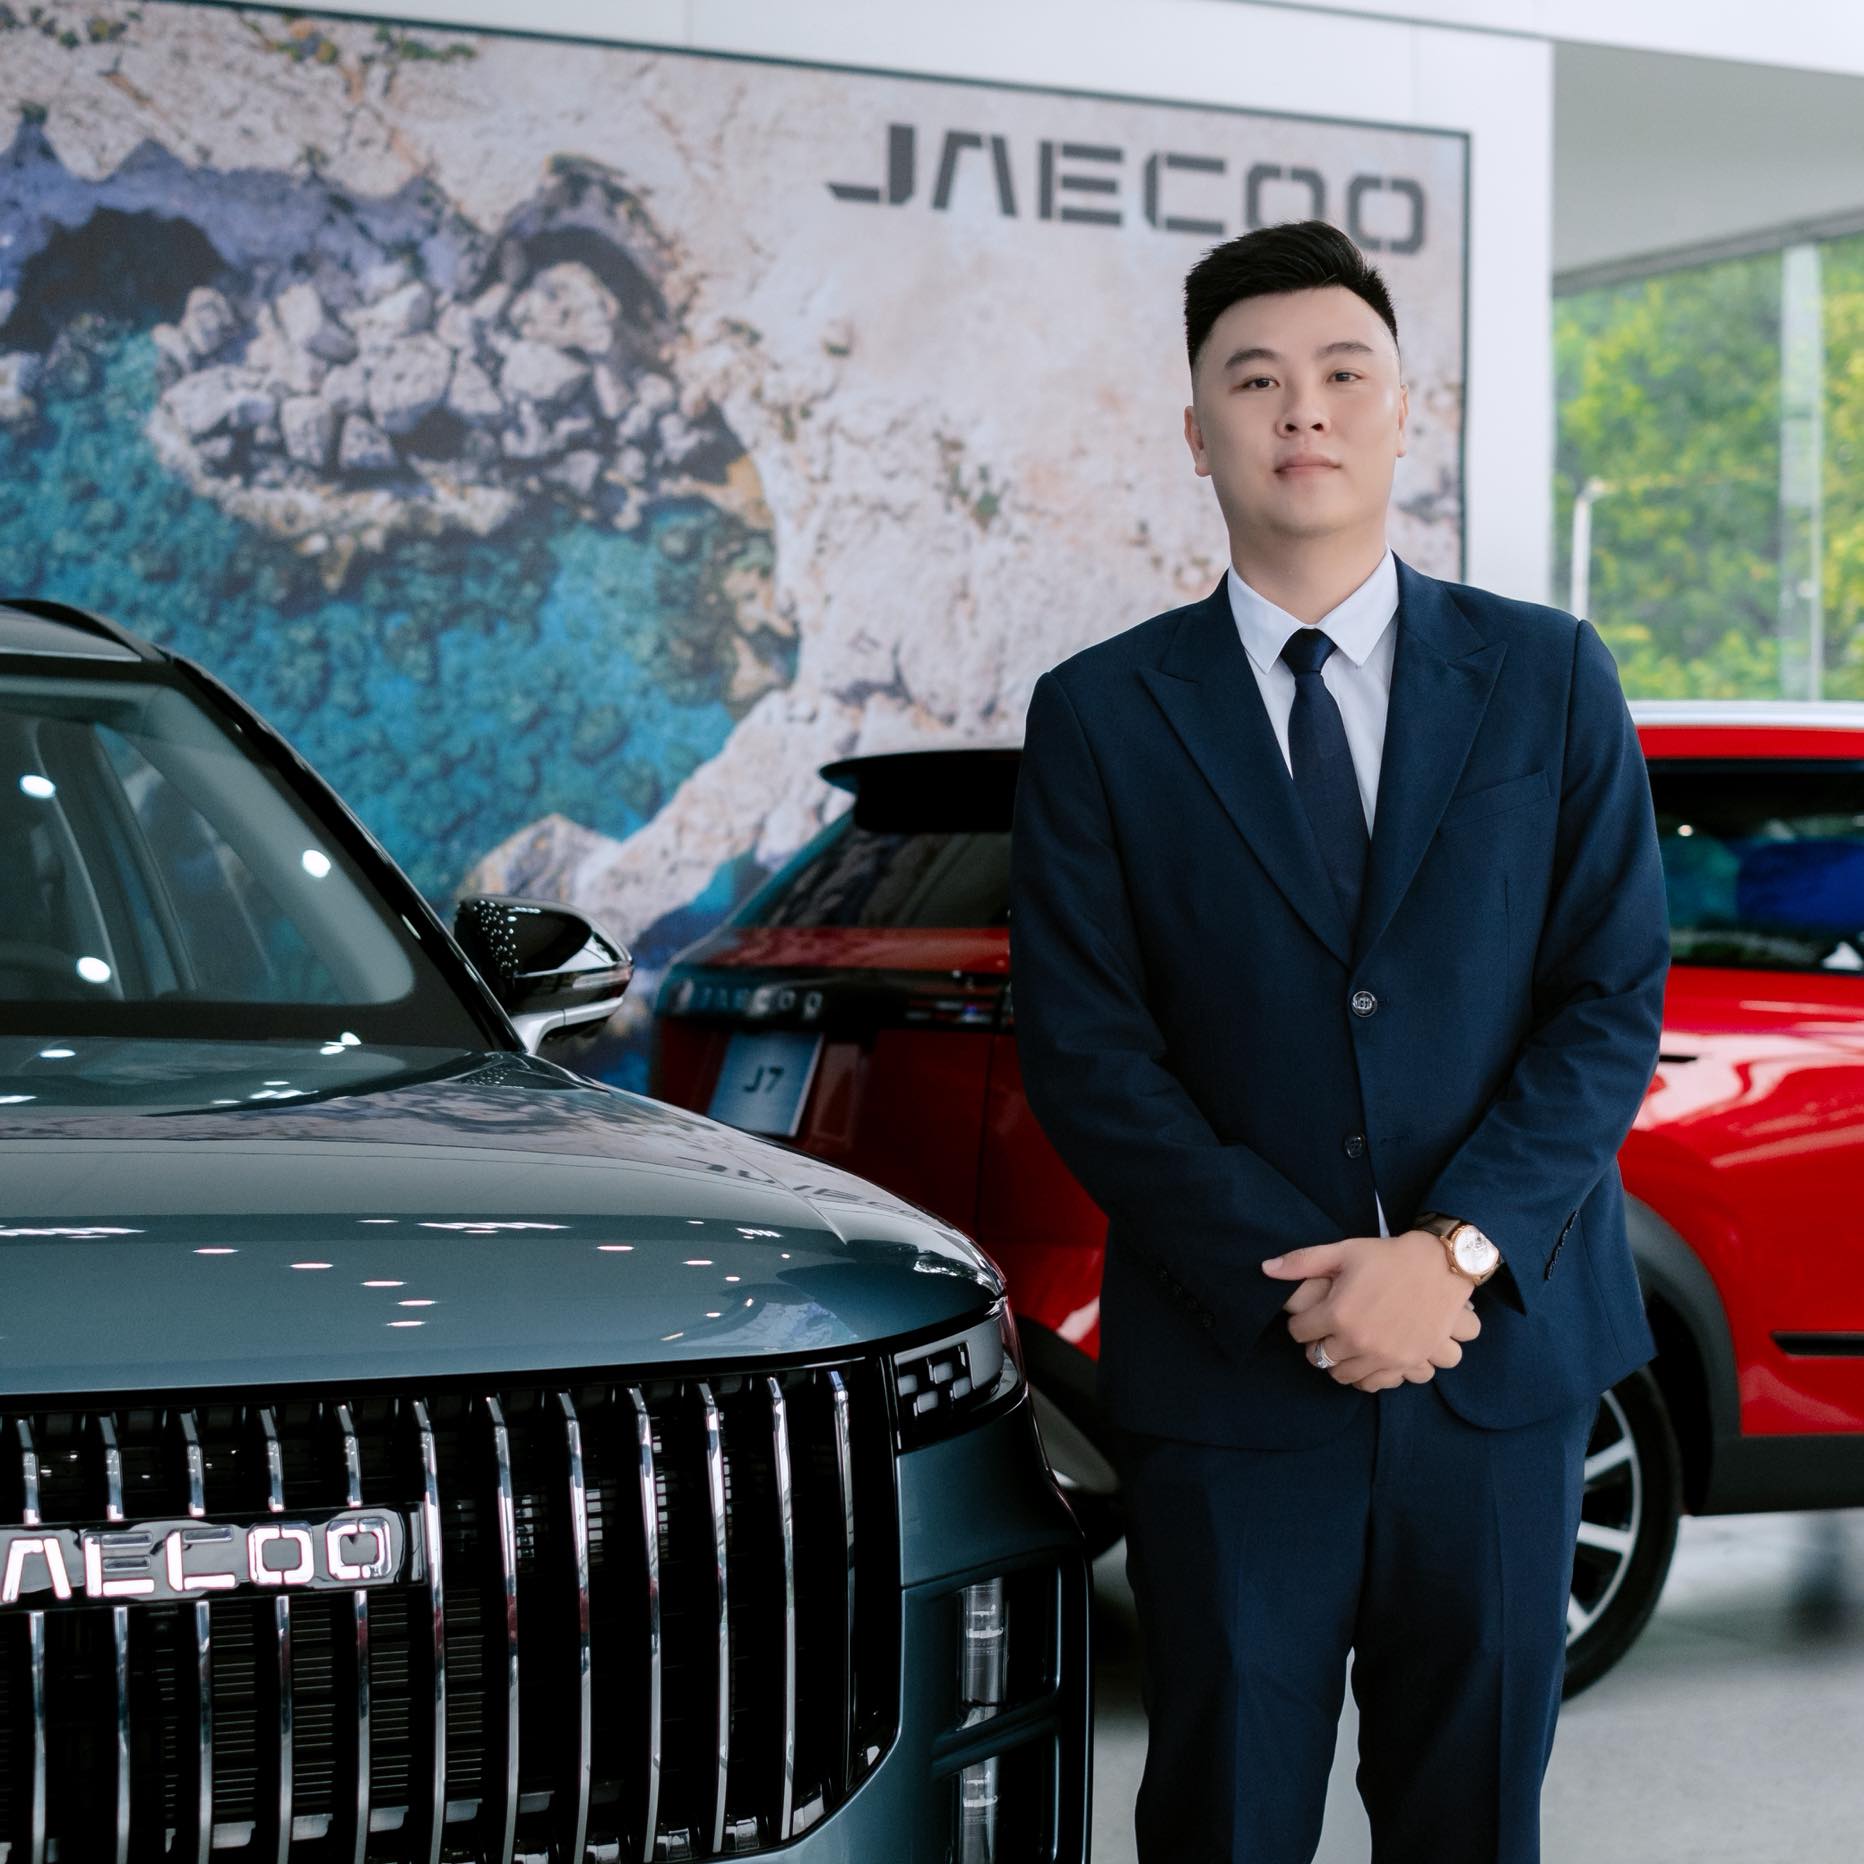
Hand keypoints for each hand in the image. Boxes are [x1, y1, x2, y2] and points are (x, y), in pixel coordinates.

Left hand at [1264, 1232, 1483, 1389]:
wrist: (1441, 1266)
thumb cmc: (1388, 1257)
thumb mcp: (1343, 1252)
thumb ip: (1302, 1262)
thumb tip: (1266, 1268)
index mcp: (1338, 1313)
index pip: (1299, 1332)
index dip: (1300, 1323)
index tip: (1308, 1317)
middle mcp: (1358, 1341)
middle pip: (1319, 1358)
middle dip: (1317, 1346)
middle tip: (1324, 1334)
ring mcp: (1384, 1356)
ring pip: (1344, 1376)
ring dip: (1339, 1363)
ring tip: (1344, 1346)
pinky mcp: (1407, 1364)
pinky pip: (1375, 1384)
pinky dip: (1366, 1376)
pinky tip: (1365, 1359)